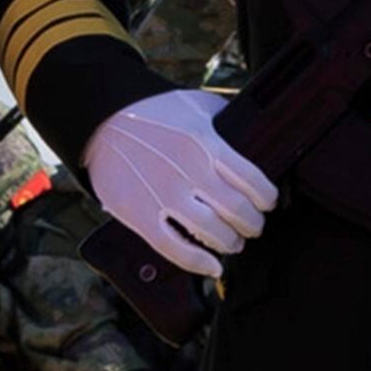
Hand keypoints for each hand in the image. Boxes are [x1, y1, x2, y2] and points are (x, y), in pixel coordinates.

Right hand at [86, 89, 276, 277]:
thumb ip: (225, 120)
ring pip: (213, 234)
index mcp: (207, 143)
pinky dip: (199, 263)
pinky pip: (175, 249)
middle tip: (252, 226)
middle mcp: (189, 171)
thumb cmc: (154, 112)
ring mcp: (164, 194)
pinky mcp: (140, 214)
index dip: (267, 199)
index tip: (268, 203)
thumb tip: (254, 134)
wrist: (101, 119)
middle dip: (253, 224)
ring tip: (233, 241)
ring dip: (231, 243)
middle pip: (239, 211)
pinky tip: (213, 266)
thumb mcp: (195, 103)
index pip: (254, 182)